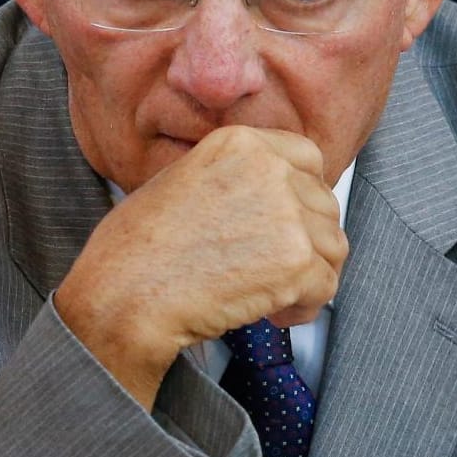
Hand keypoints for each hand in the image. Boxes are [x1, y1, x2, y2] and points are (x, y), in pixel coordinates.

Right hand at [55, 126, 347, 406]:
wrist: (124, 293)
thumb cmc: (133, 249)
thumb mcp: (177, 182)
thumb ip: (230, 178)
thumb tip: (267, 199)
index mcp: (238, 143)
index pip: (306, 158)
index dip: (300, 195)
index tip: (286, 220)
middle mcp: (268, 169)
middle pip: (323, 204)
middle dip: (303, 240)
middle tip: (268, 266)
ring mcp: (287, 214)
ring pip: (332, 247)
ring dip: (307, 274)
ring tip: (267, 293)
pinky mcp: (296, 261)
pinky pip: (326, 287)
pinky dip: (301, 308)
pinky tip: (268, 313)